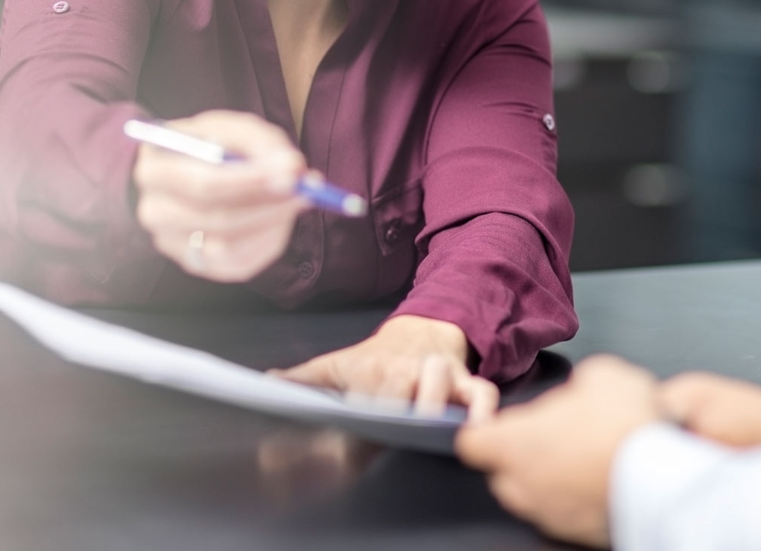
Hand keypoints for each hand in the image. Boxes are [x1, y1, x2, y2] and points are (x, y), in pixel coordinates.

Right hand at [133, 109, 310, 281]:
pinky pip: (236, 264)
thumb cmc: (223, 146)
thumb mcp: (241, 130)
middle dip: (266, 205)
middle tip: (303, 190)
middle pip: (214, 218)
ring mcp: (171, 242)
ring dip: (272, 221)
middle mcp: (154, 210)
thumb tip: (293, 169)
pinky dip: (268, 241)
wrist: (211, 170)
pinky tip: (280, 218)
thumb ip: (267, 145)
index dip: (248, 181)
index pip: (201, 183)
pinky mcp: (195, 264)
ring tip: (299, 198)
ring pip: (228, 245)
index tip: (289, 175)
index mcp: (155, 167)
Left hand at [279, 314, 499, 420]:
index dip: (356, 422)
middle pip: (401, 390)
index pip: (364, 398)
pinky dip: (483, 409)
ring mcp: (440, 375)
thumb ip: (302, 378)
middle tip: (387, 426)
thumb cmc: (375, 358)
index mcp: (374, 369)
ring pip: (442, 384)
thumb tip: (264, 384)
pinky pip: (483, 394)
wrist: (424, 330)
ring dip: (436, 401)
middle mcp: (407, 370)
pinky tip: (477, 428)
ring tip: (428, 423)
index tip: (344, 443)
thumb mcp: (336, 364)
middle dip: (394, 410)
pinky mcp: (467, 383)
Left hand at [456, 355, 661, 547]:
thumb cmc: (626, 424)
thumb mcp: (601, 373)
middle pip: (503, 470)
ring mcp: (550, 513)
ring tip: (585, 452)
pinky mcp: (577, 532)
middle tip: (554, 432)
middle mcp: (525, 484)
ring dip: (549, 474)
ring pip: (534, 492)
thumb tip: (582, 390)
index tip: (494, 424)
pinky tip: (601, 474)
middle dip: (521, 452)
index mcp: (516, 443)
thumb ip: (576, 382)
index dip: (482, 430)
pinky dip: (574, 494)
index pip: (471, 443)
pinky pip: (563, 510)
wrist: (666, 476)